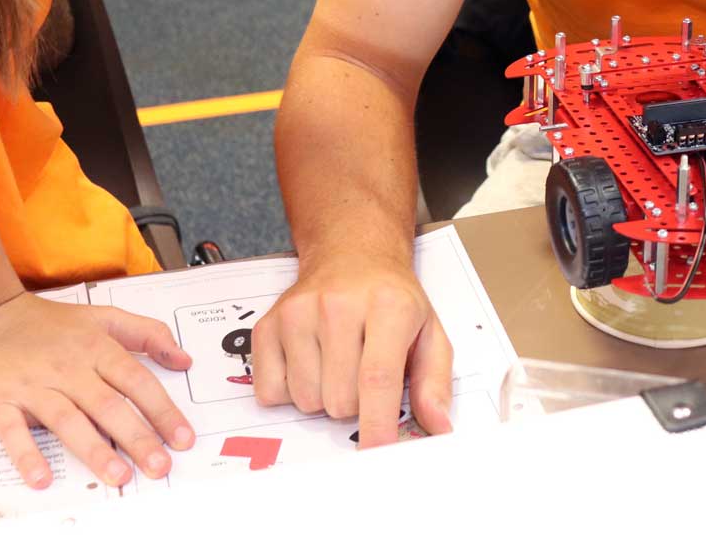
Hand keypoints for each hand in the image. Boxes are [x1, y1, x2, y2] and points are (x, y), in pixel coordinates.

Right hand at [0, 292, 193, 489]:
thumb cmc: (45, 323)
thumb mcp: (102, 316)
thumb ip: (148, 334)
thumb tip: (184, 360)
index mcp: (96, 348)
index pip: (137, 382)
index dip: (162, 411)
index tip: (183, 438)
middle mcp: (68, 369)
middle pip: (108, 406)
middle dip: (137, 438)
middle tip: (160, 466)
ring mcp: (32, 387)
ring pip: (68, 421)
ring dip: (94, 450)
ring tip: (119, 476)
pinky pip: (13, 432)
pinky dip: (26, 455)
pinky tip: (42, 478)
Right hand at [252, 253, 452, 447]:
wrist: (352, 253)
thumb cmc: (391, 297)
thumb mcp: (428, 330)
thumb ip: (435, 380)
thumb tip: (437, 425)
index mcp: (388, 306)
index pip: (377, 378)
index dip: (377, 424)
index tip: (378, 451)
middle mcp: (339, 305)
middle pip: (340, 399)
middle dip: (355, 403)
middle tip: (363, 370)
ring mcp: (298, 313)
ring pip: (306, 400)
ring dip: (324, 396)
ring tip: (339, 361)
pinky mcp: (268, 323)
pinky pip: (271, 392)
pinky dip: (291, 390)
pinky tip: (310, 360)